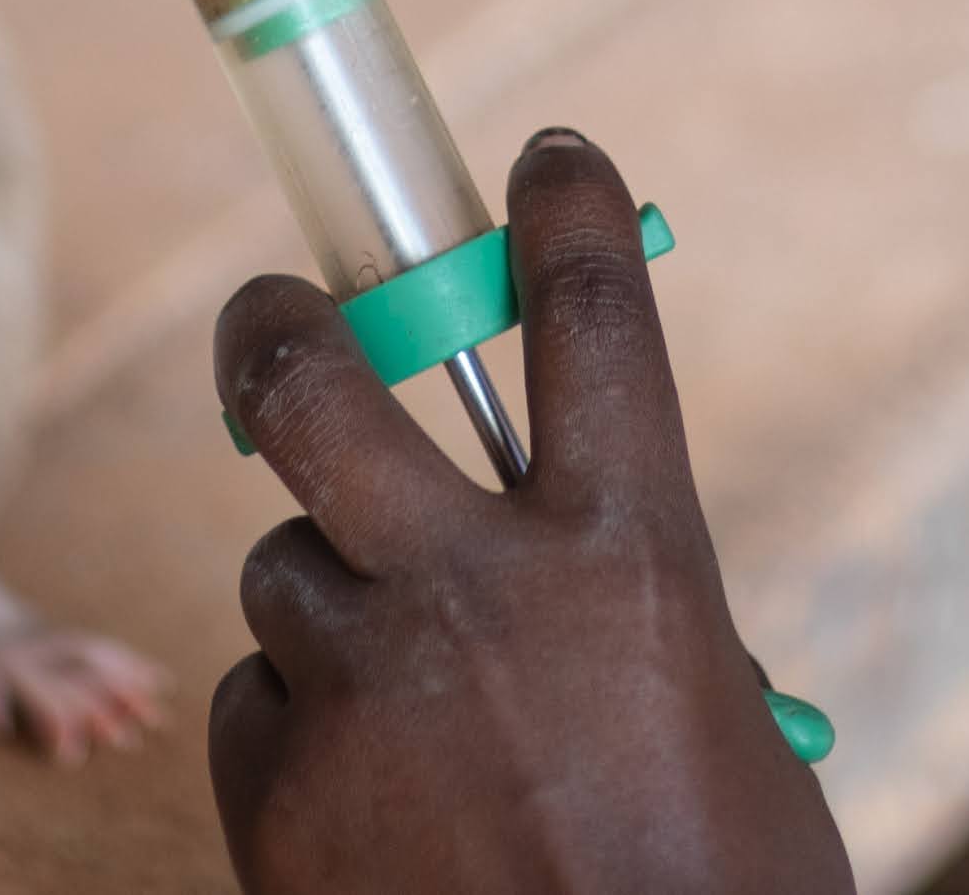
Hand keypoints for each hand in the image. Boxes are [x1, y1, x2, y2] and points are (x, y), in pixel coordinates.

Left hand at [206, 131, 851, 894]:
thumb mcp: (709, 721)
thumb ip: (627, 615)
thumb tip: (572, 573)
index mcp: (631, 555)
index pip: (590, 312)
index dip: (562, 212)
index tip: (544, 161)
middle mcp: (479, 590)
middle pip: (313, 386)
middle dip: (274, 332)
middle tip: (270, 322)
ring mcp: (363, 688)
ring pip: (281, 571)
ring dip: (327, 610)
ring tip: (402, 702)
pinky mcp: (276, 793)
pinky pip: (259, 707)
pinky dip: (302, 734)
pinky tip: (368, 807)